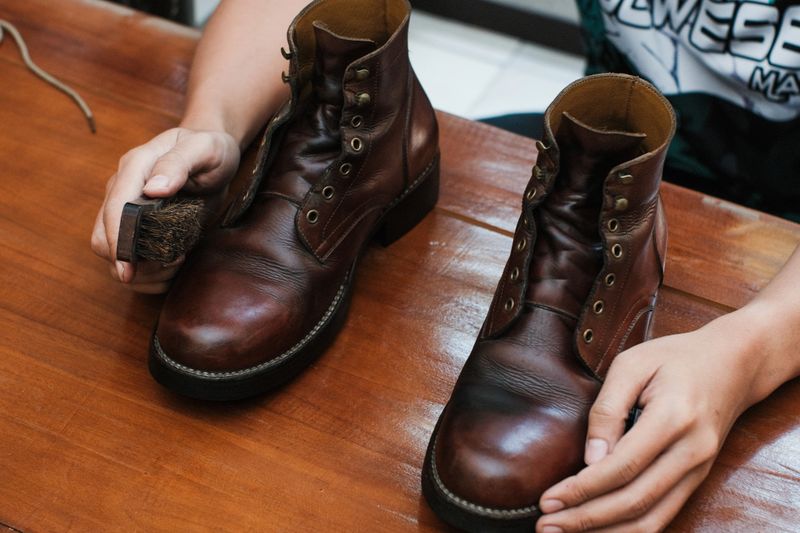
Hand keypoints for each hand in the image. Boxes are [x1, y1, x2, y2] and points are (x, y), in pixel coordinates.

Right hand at [91, 127, 239, 292]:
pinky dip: (147, 275)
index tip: (128, 269)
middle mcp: (122, 189)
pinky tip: (170, 268)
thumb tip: (153, 189)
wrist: (214, 156)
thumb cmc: (210, 150)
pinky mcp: (138, 225)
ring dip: (141, 272)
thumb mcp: (203, 149)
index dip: (118, 241)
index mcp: (135, 167)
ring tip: (174, 264)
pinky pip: (130, 258)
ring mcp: (127, 209)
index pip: (115, 209)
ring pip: (112, 253)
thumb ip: (178, 164)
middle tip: (170, 264)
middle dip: (131, 262)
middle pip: (103, 237)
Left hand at [535, 312, 765, 532]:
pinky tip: (599, 531)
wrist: (732, 364)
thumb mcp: (632, 364)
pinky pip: (663, 516)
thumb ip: (608, 409)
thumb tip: (591, 459)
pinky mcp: (696, 480)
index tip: (548, 500)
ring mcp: (699, 471)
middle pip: (634, 501)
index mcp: (673, 418)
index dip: (582, 489)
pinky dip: (630, 530)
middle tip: (545, 525)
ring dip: (605, 532)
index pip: (622, 467)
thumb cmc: (674, 358)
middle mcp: (691, 452)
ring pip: (651, 519)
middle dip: (586, 519)